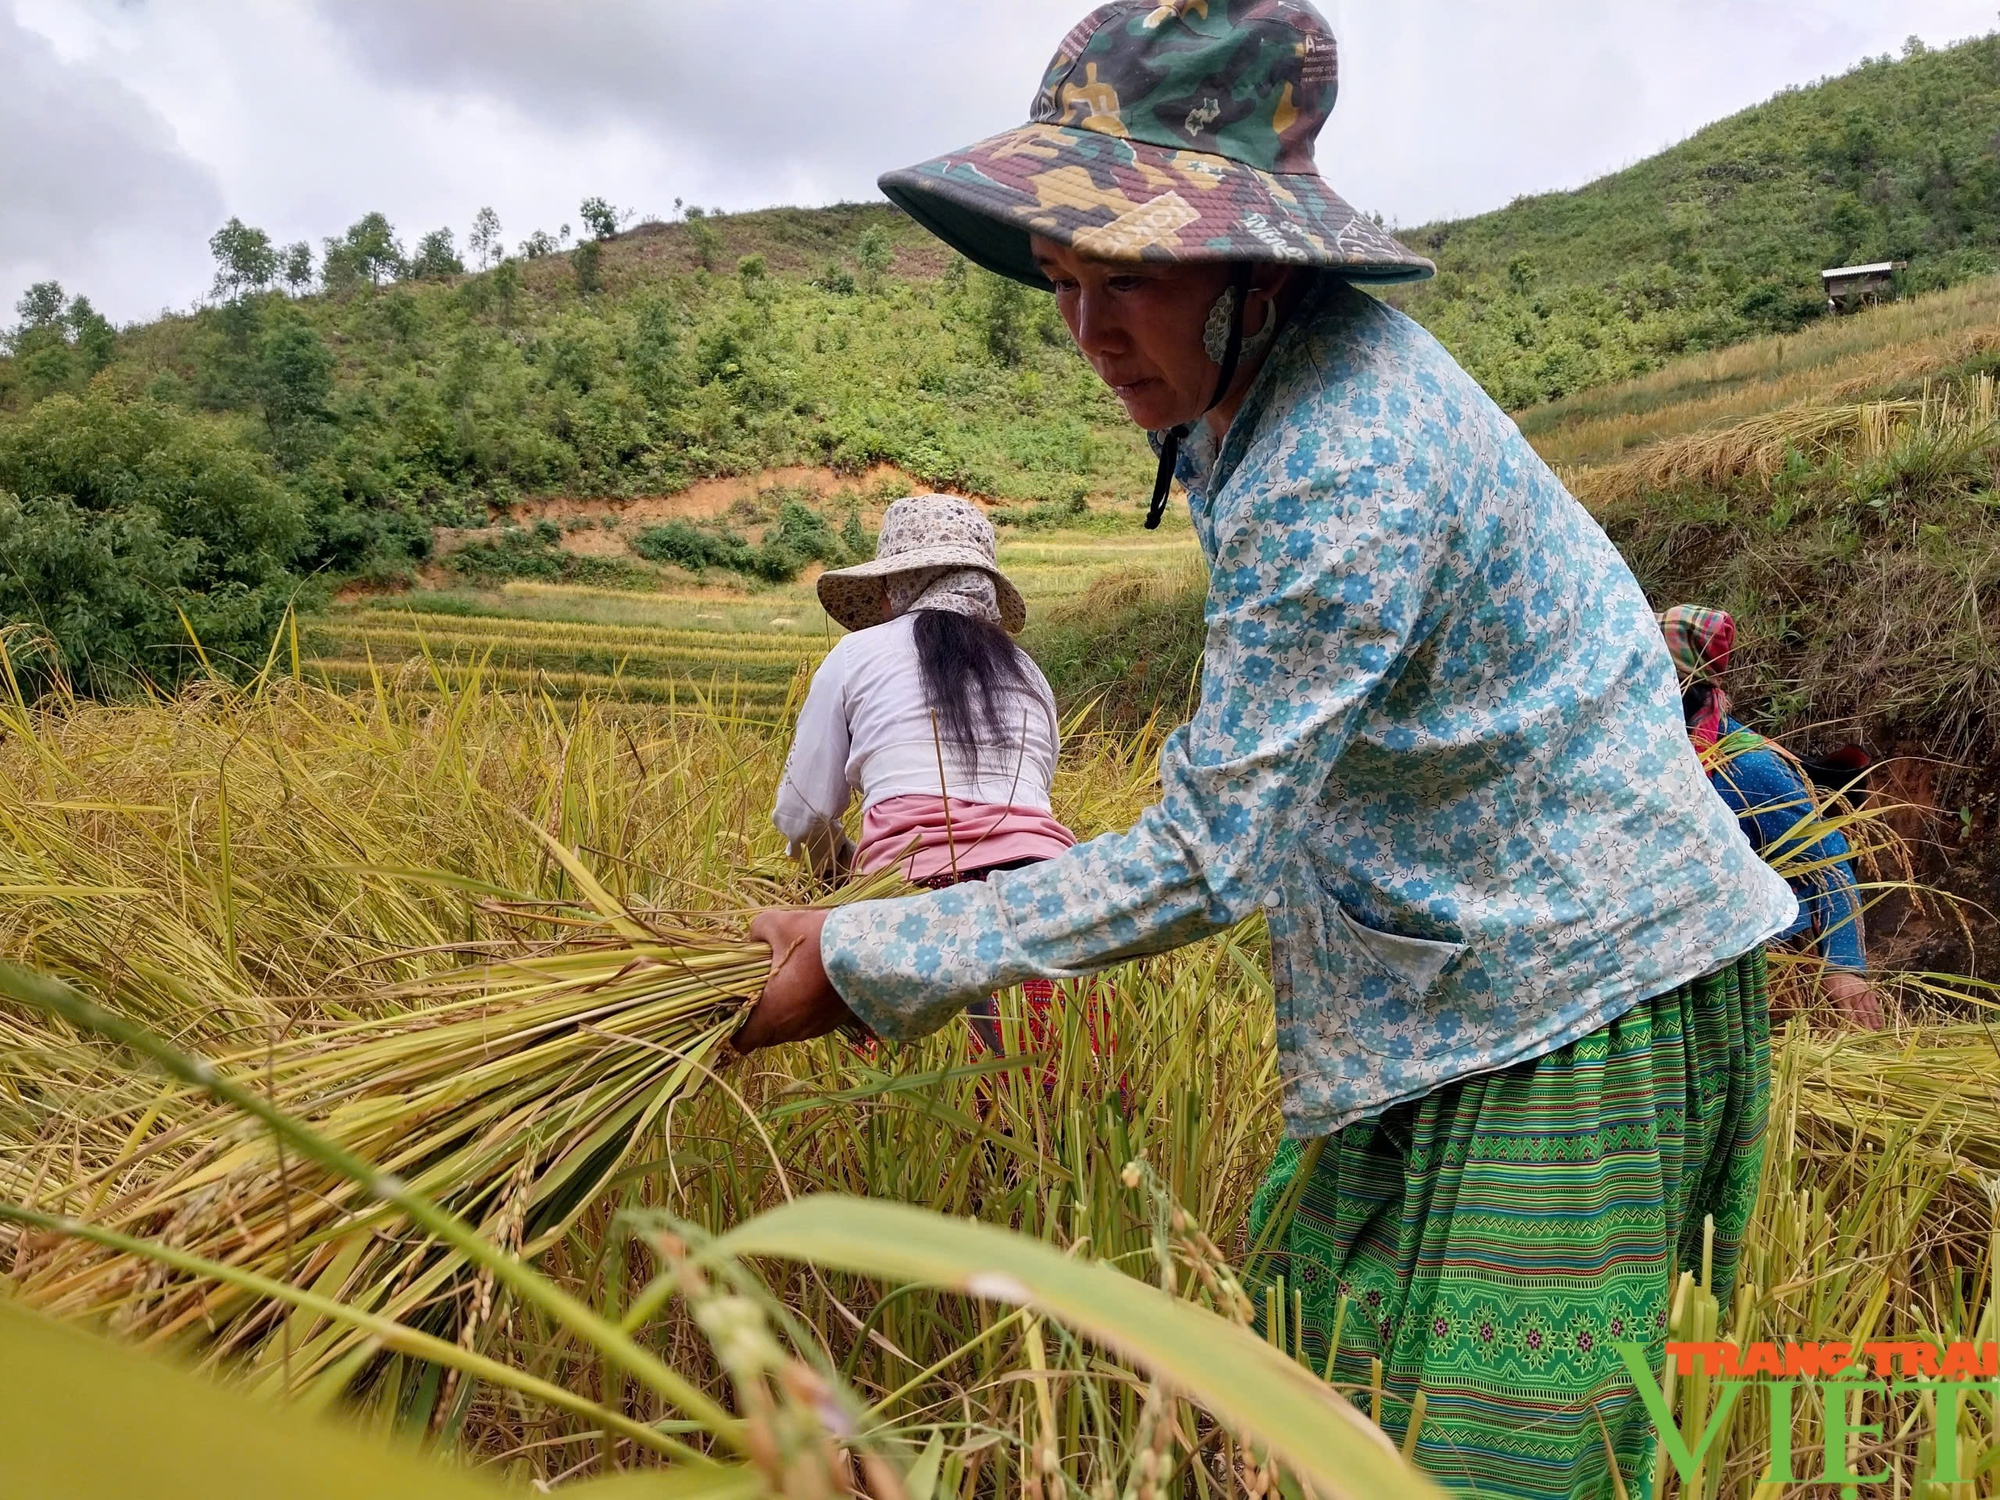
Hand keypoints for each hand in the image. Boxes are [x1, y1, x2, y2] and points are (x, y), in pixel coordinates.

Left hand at [736, 908, 857, 1051]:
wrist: (874, 948)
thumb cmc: (820, 938)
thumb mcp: (779, 923)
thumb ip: (755, 931)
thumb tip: (751, 938)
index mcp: (773, 1012)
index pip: (741, 1042)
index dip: (731, 1029)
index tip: (730, 1010)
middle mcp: (793, 1028)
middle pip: (763, 1036)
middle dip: (756, 1019)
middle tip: (755, 990)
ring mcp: (816, 1027)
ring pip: (787, 1030)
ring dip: (781, 1015)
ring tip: (784, 985)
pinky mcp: (835, 1022)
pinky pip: (808, 1023)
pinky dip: (802, 1011)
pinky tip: (808, 986)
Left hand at [1823, 970, 1885, 1029]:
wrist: (1841, 969)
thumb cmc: (1832, 984)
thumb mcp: (1828, 995)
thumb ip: (1834, 1009)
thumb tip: (1834, 1026)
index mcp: (1842, 996)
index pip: (1849, 1014)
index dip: (1853, 1025)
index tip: (1857, 1034)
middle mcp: (1855, 995)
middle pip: (1861, 1014)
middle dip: (1866, 1026)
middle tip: (1870, 1036)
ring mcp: (1864, 993)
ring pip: (1870, 1010)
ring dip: (1873, 1022)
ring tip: (1877, 1032)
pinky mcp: (1870, 992)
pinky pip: (1875, 1004)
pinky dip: (1878, 1014)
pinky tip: (1880, 1022)